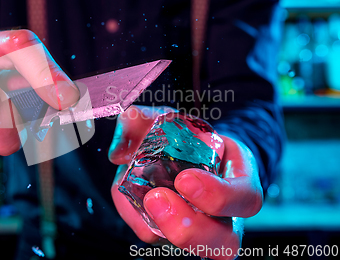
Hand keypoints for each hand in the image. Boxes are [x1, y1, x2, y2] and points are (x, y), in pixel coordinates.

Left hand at [109, 105, 262, 259]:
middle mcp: (226, 213)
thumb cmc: (186, 138)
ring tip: (146, 203)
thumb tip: (119, 150)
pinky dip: (139, 222)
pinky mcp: (175, 234)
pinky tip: (129, 200)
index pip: (246, 198)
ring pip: (201, 250)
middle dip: (190, 227)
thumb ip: (142, 121)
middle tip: (158, 198)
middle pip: (226, 241)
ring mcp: (202, 229)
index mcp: (237, 178)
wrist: (181, 152)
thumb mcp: (170, 119)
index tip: (185, 179)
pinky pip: (159, 240)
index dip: (219, 195)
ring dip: (169, 232)